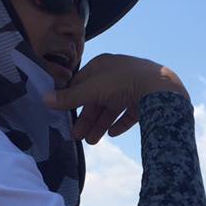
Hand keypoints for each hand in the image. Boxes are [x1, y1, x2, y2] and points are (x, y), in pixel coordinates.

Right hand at [47, 53, 187, 143]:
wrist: (161, 89)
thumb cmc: (123, 82)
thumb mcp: (93, 90)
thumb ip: (70, 97)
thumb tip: (44, 99)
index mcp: (104, 64)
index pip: (82, 81)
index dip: (71, 97)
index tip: (63, 114)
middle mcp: (118, 73)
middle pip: (97, 98)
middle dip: (87, 118)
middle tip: (77, 136)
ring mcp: (133, 86)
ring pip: (112, 108)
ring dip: (100, 124)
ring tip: (92, 141)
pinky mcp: (146, 100)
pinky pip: (129, 113)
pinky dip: (120, 123)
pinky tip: (113, 134)